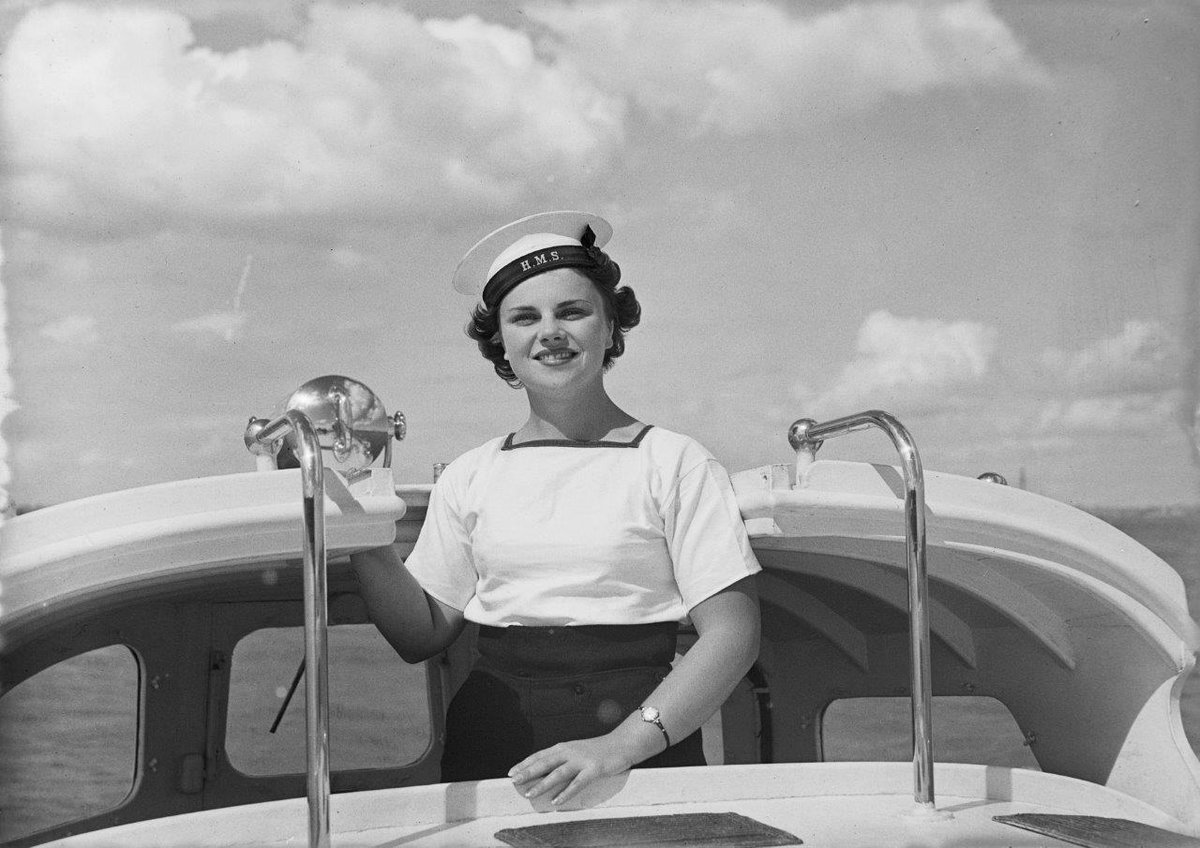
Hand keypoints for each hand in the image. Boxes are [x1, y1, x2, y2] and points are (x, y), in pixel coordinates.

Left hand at [508, 734, 639, 806]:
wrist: (622, 744)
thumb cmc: (598, 750)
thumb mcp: (577, 751)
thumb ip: (562, 760)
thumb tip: (545, 772)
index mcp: (564, 747)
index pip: (540, 755)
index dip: (525, 763)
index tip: (511, 772)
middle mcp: (570, 752)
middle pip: (545, 762)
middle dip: (528, 772)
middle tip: (513, 781)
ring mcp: (581, 760)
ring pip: (558, 773)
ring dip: (542, 784)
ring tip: (529, 793)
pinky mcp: (594, 770)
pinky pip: (577, 784)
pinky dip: (566, 793)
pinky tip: (556, 801)